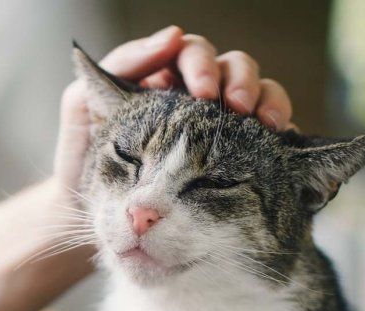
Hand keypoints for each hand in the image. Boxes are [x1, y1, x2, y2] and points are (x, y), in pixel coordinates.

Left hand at [54, 26, 295, 192]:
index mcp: (162, 83)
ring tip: (265, 122)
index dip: (200, 63)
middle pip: (233, 68)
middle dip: (239, 80)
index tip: (202, 89)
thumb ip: (118, 67)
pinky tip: (279, 141)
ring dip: (267, 100)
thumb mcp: (82, 110)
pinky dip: (283, 132)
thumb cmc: (81, 163)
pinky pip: (271, 136)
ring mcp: (221, 128)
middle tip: (236, 107)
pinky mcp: (239, 159)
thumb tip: (171, 36)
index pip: (191, 54)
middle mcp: (195, 100)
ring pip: (260, 94)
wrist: (86, 220)